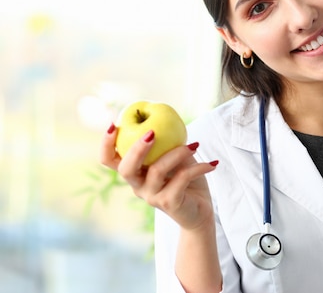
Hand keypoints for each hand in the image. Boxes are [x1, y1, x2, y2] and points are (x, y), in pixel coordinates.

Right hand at [99, 124, 217, 229]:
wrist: (200, 210)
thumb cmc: (185, 179)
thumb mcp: (175, 157)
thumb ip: (167, 142)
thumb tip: (165, 116)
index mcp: (135, 172)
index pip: (109, 161)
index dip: (106, 144)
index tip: (113, 124)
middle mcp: (138, 186)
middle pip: (126, 168)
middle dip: (137, 148)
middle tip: (152, 132)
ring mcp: (152, 196)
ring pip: (157, 171)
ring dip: (177, 153)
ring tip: (195, 145)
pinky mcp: (170, 203)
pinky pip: (181, 179)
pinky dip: (198, 168)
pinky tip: (212, 163)